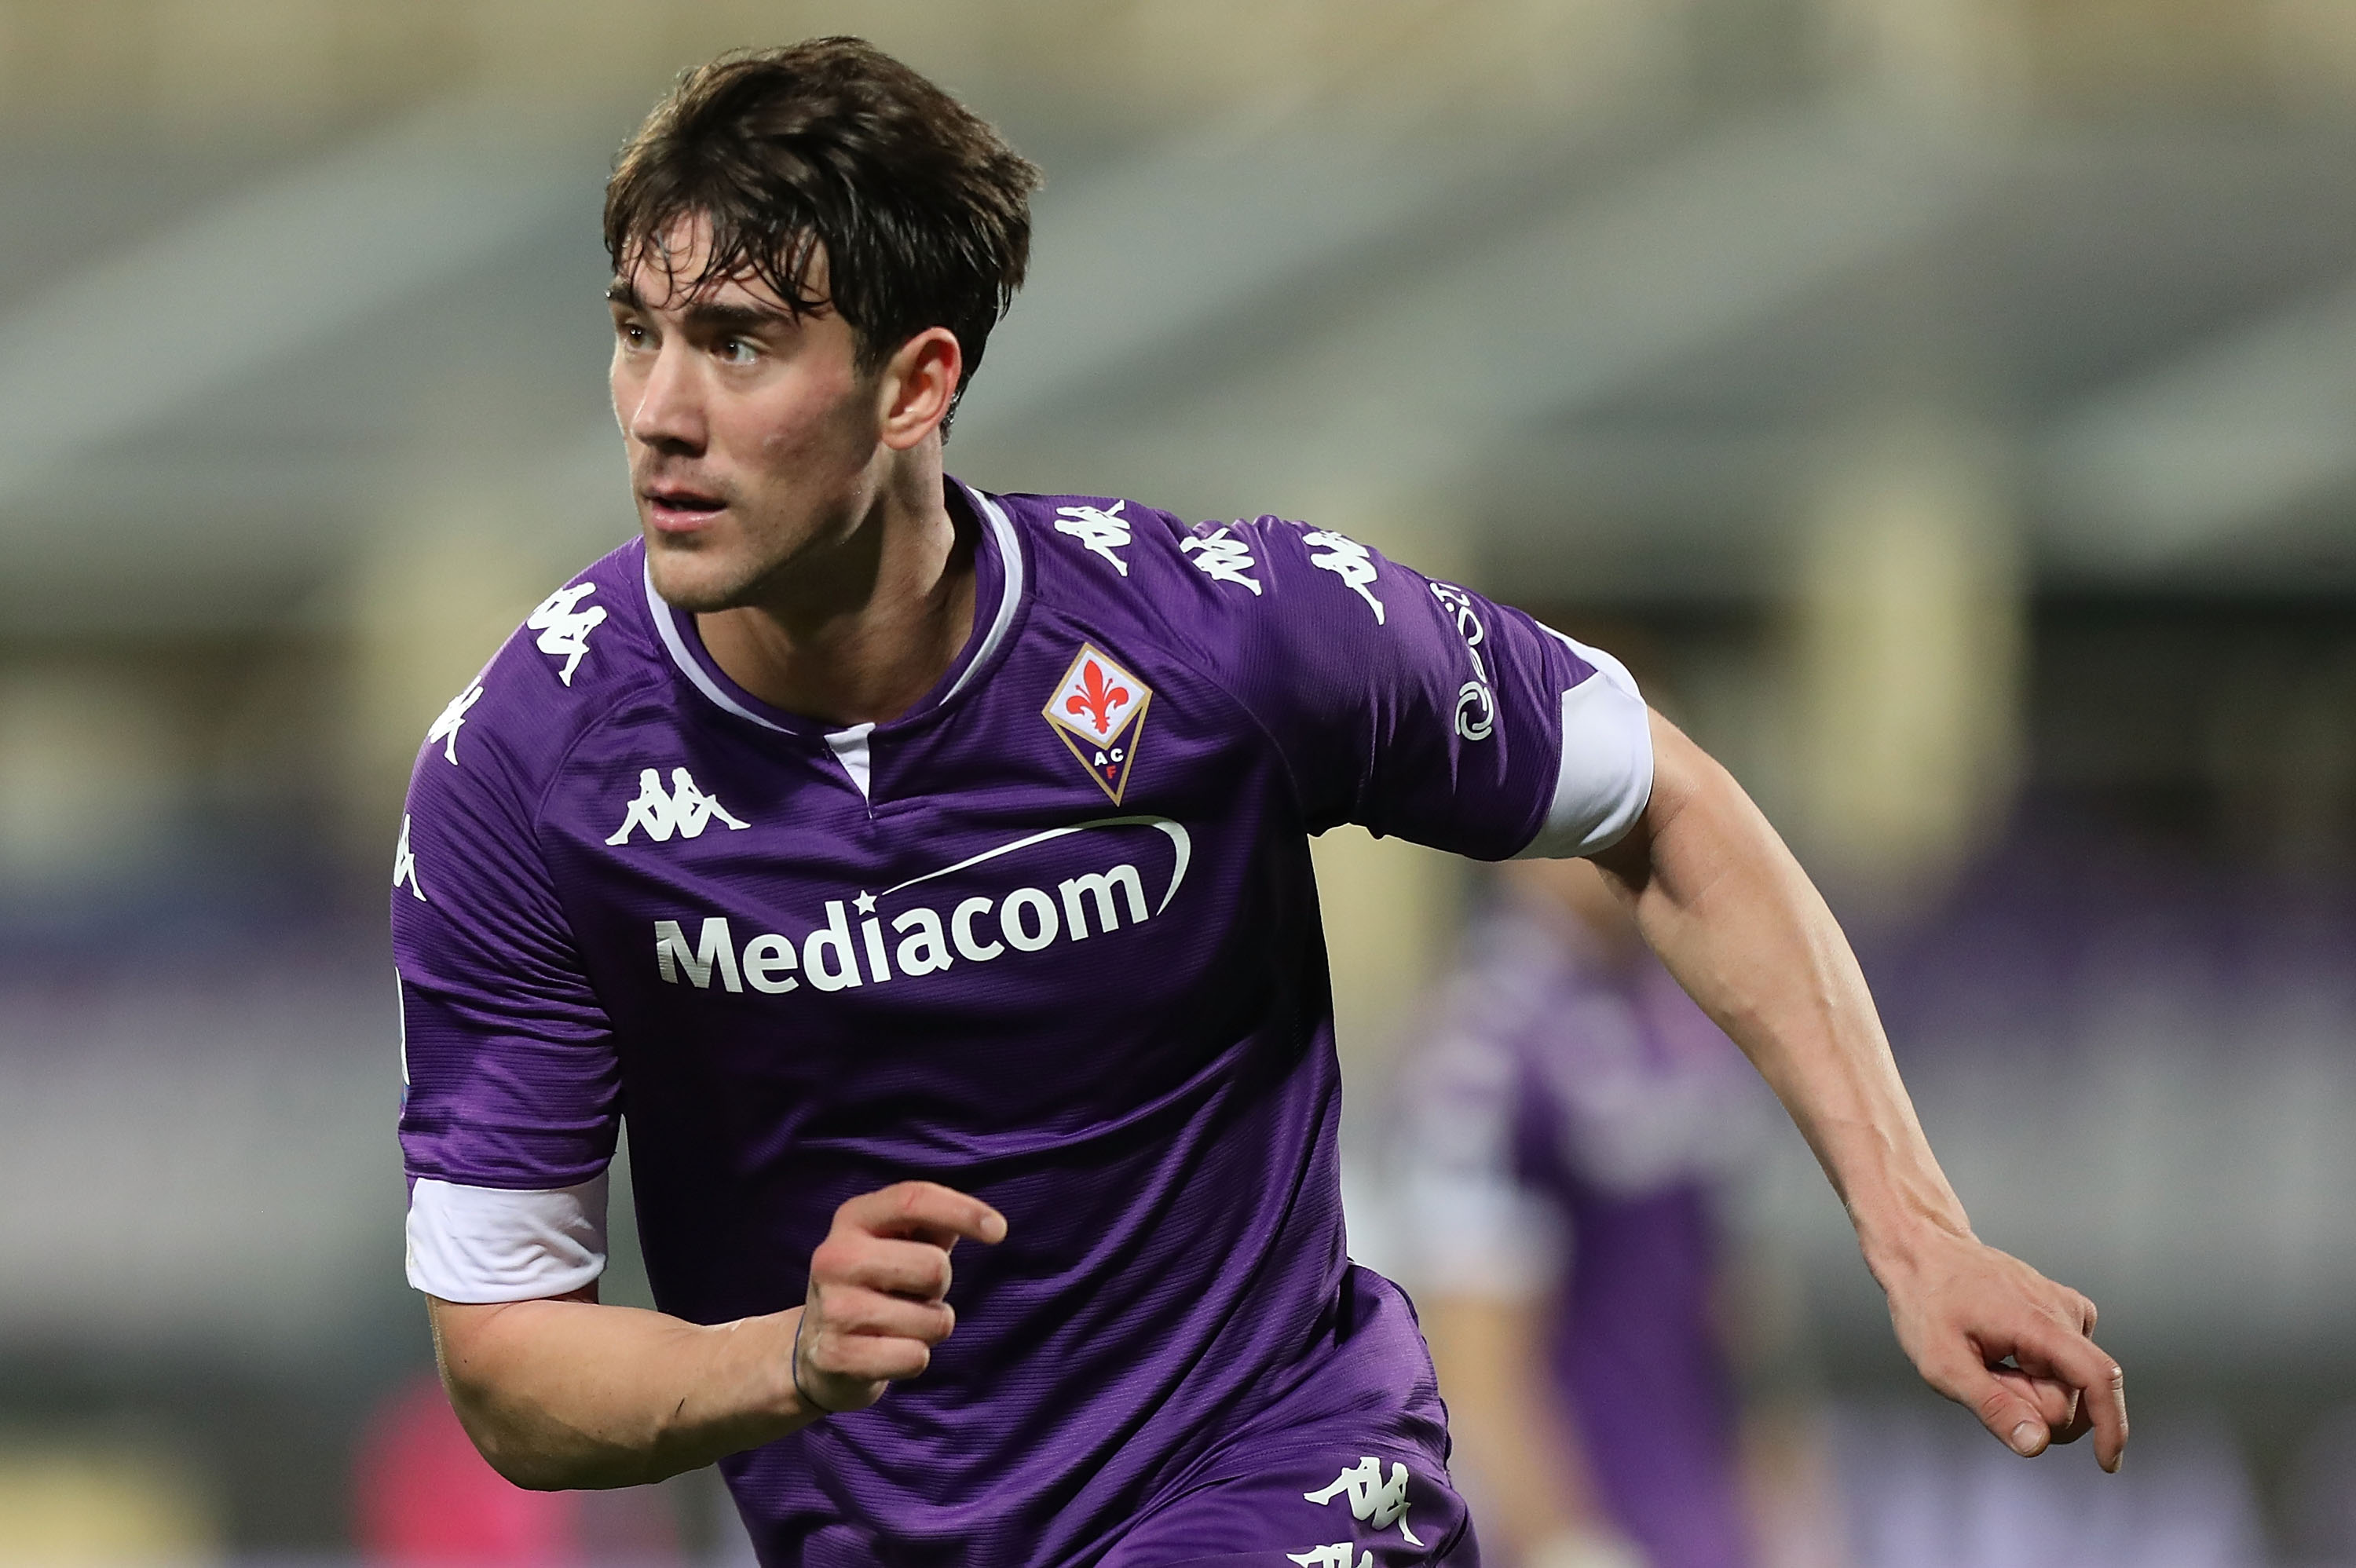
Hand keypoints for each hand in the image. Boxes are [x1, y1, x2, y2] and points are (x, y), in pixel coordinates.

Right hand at [793, 1181, 1006, 1416]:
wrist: (813, 1348)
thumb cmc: (876, 1284)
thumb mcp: (897, 1243)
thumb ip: (935, 1224)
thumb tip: (987, 1223)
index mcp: (853, 1218)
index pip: (913, 1199)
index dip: (962, 1210)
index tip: (999, 1231)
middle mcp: (835, 1257)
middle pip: (934, 1267)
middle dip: (940, 1286)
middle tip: (914, 1293)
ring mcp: (833, 1308)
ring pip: (933, 1320)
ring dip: (930, 1326)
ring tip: (898, 1323)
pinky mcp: (836, 1355)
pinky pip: (915, 1357)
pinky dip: (915, 1358)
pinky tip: (887, 1351)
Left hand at [1877, 1227, 2125, 1470]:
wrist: (1925, 1252)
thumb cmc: (1927, 1302)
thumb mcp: (1942, 1364)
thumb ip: (1992, 1406)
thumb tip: (2037, 1444)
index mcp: (2038, 1321)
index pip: (2098, 1378)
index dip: (2111, 1426)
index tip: (2107, 1463)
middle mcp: (2065, 1312)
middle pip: (2070, 1399)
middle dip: (2031, 1406)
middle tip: (1983, 1376)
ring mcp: (2069, 1310)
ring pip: (2066, 1387)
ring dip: (2030, 1390)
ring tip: (1990, 1360)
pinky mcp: (2067, 1313)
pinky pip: (2062, 1368)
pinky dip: (2035, 1374)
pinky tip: (2004, 1352)